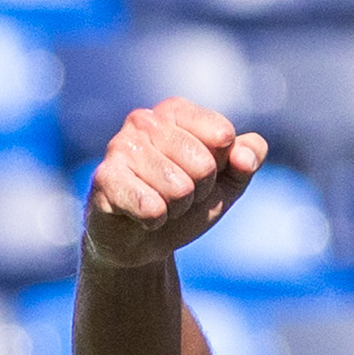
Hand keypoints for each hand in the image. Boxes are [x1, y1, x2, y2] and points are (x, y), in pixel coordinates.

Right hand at [80, 98, 269, 271]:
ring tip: (158, 206)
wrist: (141, 243)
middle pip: (204, 165)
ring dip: (175, 209)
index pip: (222, 136)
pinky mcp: (104, 179)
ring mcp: (120, 147)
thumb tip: (245, 155)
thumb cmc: (184, 203)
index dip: (220, 169)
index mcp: (175, 112)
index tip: (201, 177)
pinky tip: (141, 217)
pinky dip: (154, 222)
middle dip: (198, 193)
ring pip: (179, 189)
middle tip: (176, 197)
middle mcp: (145, 121)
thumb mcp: (226, 182)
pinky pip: (151, 207)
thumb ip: (249, 159)